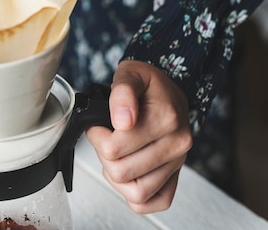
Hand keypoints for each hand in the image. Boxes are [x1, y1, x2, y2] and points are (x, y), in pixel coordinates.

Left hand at [85, 60, 192, 213]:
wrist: (170, 89)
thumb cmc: (148, 84)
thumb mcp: (130, 73)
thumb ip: (122, 92)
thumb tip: (122, 120)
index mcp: (166, 118)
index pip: (113, 148)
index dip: (96, 136)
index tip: (98, 125)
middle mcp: (177, 143)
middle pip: (121, 172)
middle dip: (104, 155)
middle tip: (106, 138)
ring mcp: (178, 163)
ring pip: (137, 192)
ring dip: (117, 176)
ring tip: (117, 155)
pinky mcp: (176, 176)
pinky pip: (154, 202)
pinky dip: (136, 195)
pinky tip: (129, 174)